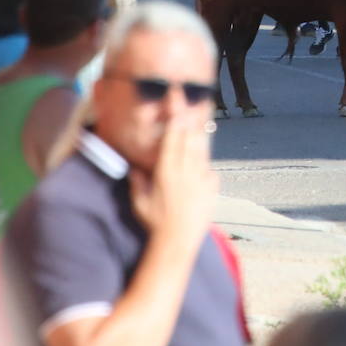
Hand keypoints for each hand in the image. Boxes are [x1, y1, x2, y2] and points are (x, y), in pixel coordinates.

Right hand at [128, 120, 217, 249]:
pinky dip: (205, 163)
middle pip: (188, 140)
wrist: (177, 241)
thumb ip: (136, 181)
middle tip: (190, 105)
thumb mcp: (139, 202)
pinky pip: (209, 170)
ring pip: (201, 151)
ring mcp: (200, 179)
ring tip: (199, 121)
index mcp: (166, 172)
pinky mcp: (212, 189)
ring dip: (199, 135)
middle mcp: (185, 172)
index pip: (171, 140)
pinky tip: (203, 158)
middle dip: (189, 120)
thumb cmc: (155, 222)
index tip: (176, 107)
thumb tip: (133, 166)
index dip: (174, 121)